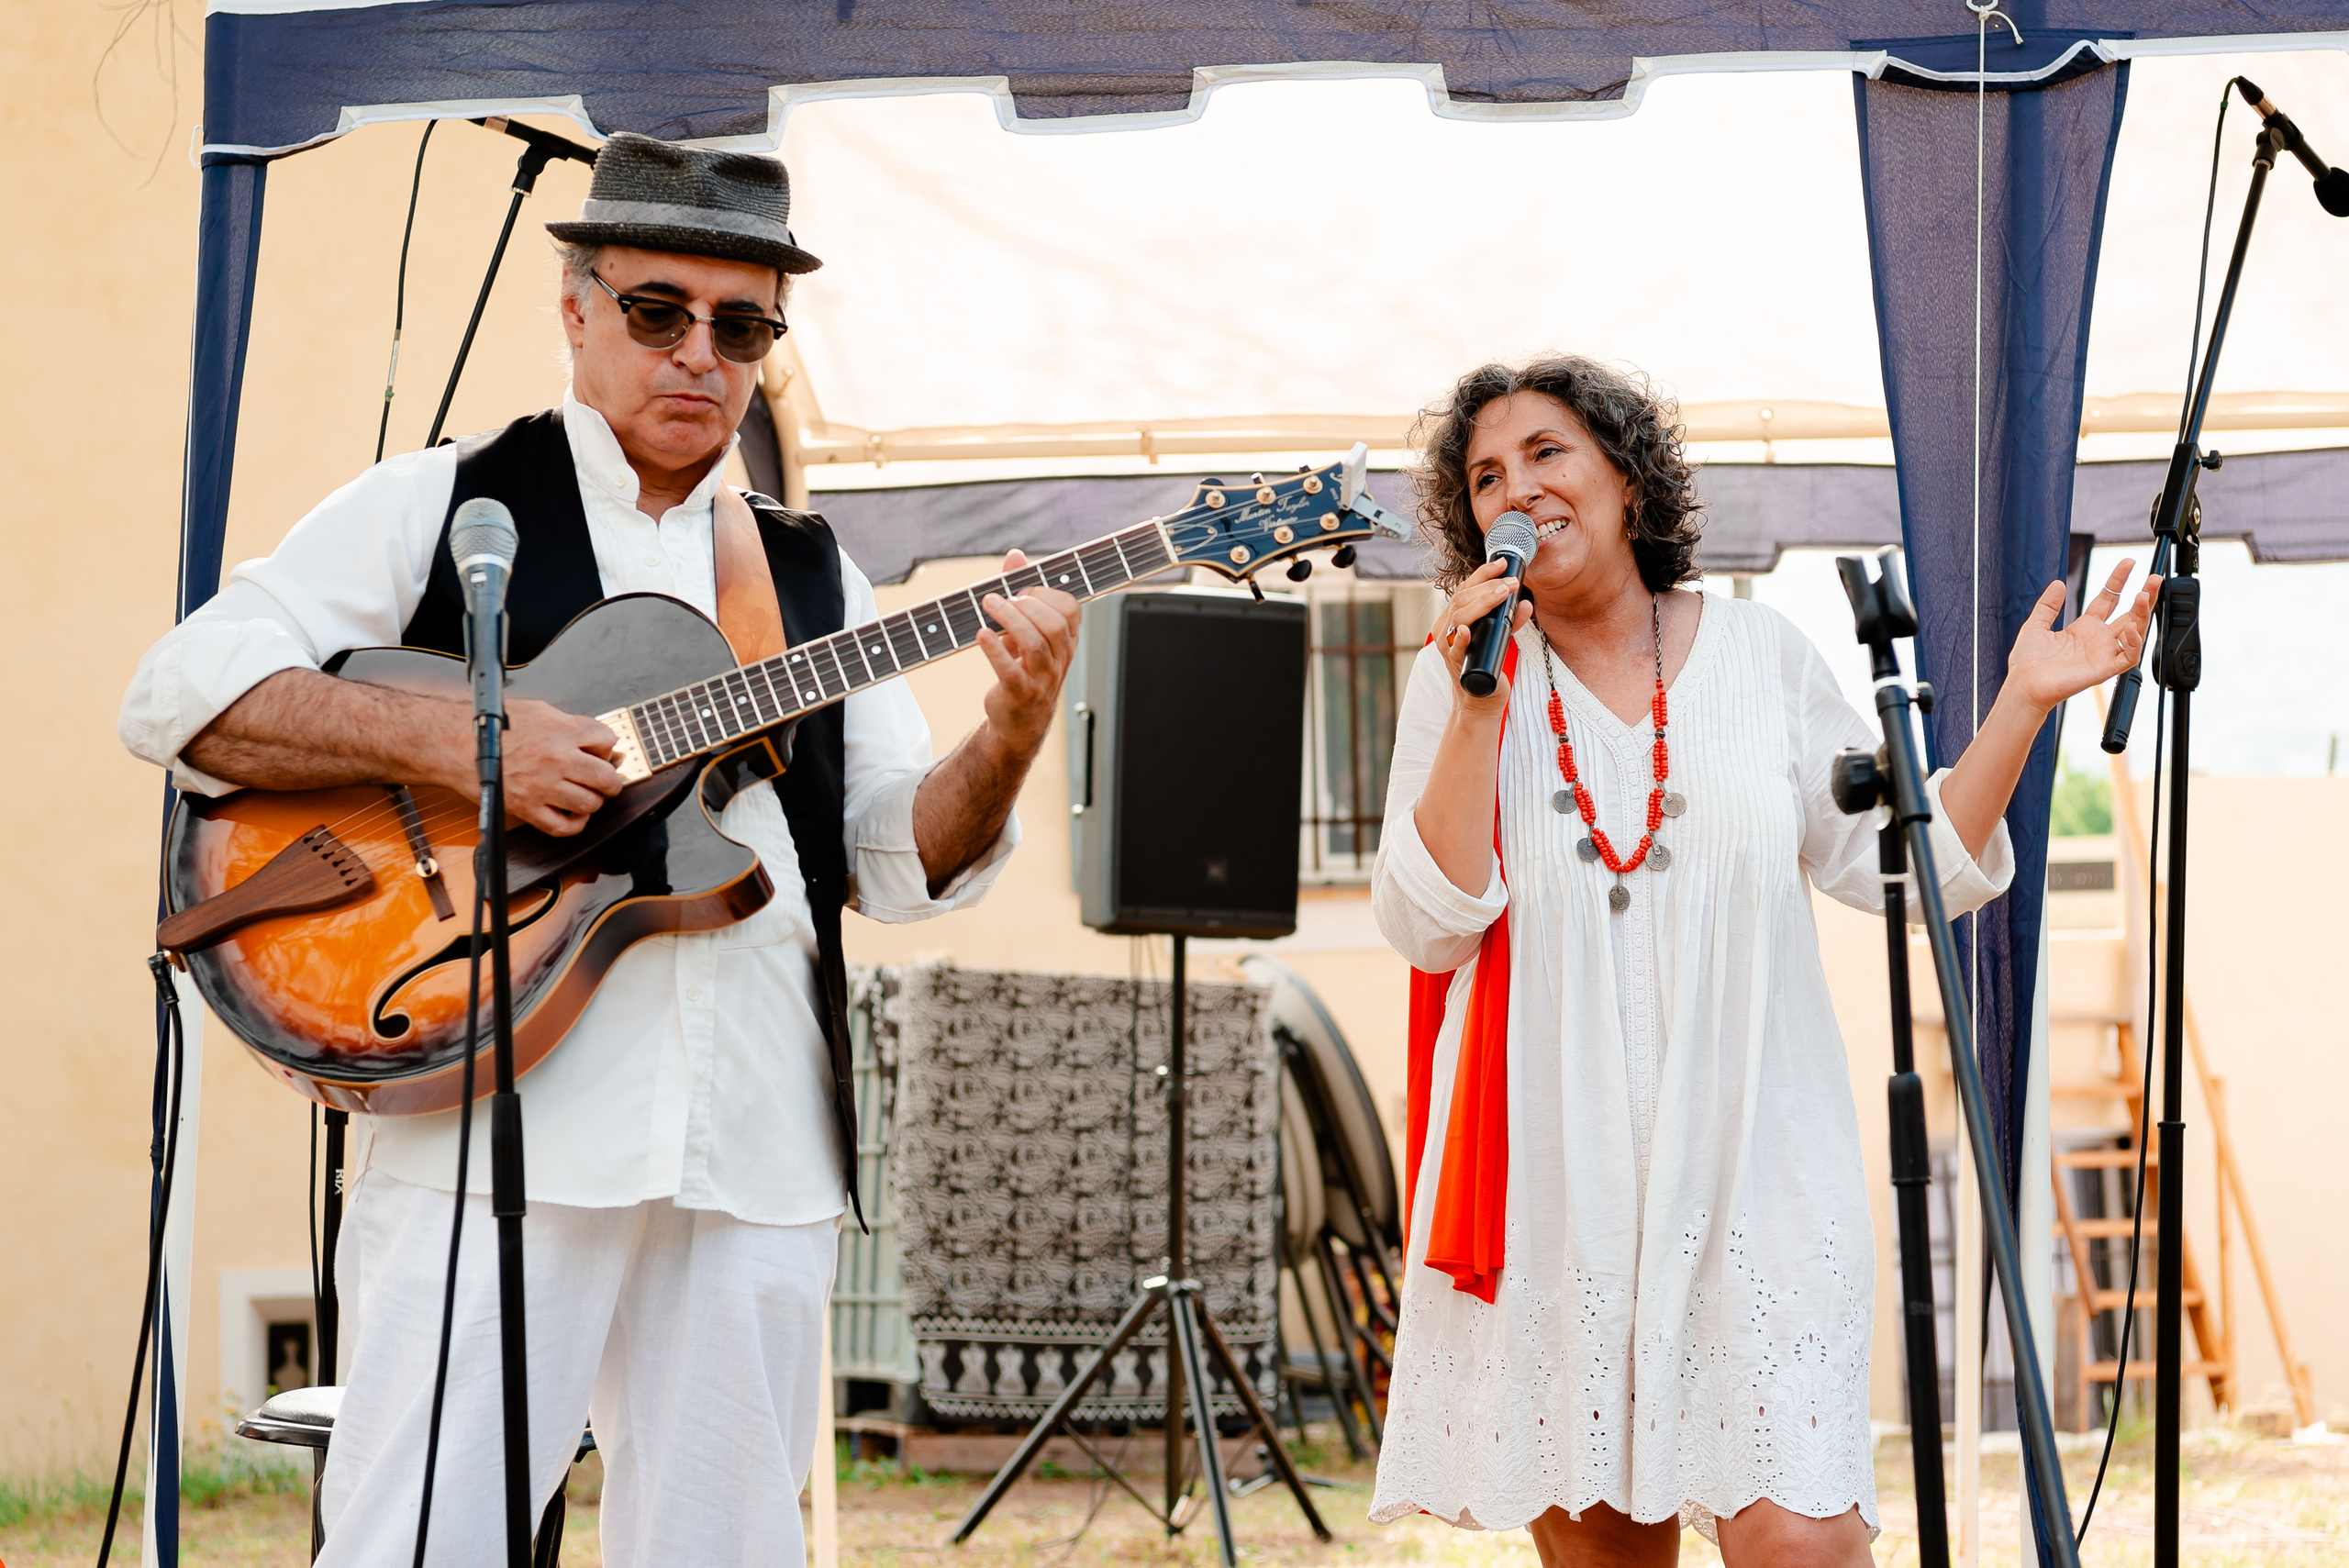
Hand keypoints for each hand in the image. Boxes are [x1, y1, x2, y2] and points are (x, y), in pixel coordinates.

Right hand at [489, 698, 623, 835]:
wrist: (455, 742)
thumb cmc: (492, 725)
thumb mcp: (537, 710)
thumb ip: (568, 723)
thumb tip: (593, 737)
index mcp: (560, 731)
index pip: (607, 741)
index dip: (606, 747)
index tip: (600, 752)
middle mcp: (556, 759)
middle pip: (606, 777)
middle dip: (610, 780)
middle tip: (605, 780)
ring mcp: (542, 786)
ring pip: (590, 803)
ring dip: (592, 801)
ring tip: (585, 794)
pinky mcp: (526, 808)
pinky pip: (563, 827)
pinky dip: (575, 824)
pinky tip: (573, 814)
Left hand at [976, 549, 1081, 760]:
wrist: (1018, 720)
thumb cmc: (1022, 668)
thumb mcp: (1024, 629)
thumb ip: (1020, 590)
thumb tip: (1015, 555)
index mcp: (1066, 641)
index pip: (1071, 609)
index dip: (1046, 593)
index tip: (1021, 591)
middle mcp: (1060, 659)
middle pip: (1053, 625)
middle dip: (1026, 605)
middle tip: (998, 599)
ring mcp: (1042, 679)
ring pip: (1035, 644)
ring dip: (1009, 620)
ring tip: (988, 606)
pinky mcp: (1020, 694)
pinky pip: (1011, 670)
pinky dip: (995, 650)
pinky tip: (981, 635)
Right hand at [1435, 559, 1532, 717]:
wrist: (1480, 699)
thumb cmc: (1487, 664)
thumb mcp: (1501, 637)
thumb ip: (1511, 621)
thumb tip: (1526, 605)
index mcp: (1454, 618)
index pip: (1465, 588)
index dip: (1482, 574)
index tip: (1502, 563)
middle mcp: (1447, 629)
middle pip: (1462, 598)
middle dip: (1488, 586)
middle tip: (1511, 582)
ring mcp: (1449, 647)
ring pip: (1459, 616)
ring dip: (1482, 603)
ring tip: (1502, 594)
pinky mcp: (1456, 664)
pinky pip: (1455, 649)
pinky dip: (1461, 637)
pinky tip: (1467, 629)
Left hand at [2002, 560, 2160, 715]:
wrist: (2024, 684)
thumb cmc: (2027, 661)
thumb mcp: (2036, 625)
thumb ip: (2048, 605)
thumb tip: (2057, 583)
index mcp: (2084, 628)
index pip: (2108, 599)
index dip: (2118, 581)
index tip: (2128, 563)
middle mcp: (2098, 639)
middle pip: (2129, 614)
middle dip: (2145, 595)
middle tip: (2154, 578)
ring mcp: (2103, 654)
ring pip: (2135, 632)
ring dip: (2142, 614)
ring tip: (2144, 596)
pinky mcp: (2104, 669)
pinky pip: (2128, 656)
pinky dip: (2134, 643)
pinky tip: (2132, 628)